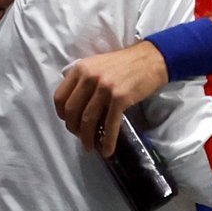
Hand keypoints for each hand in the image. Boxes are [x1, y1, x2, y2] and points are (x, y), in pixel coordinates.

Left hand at [53, 41, 168, 156]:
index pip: (59, 97)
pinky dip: (107, 141)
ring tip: (90, 147)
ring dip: (87, 138)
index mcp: (80, 68)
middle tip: (80, 136)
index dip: (61, 115)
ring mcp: (104, 87)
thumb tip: (74, 105)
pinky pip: (109, 125)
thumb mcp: (97, 64)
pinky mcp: (120, 98)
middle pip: (71, 111)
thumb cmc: (125, 63)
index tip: (69, 122)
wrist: (152, 59)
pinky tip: (107, 150)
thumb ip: (83, 79)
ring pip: (88, 120)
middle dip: (73, 129)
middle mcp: (89, 77)